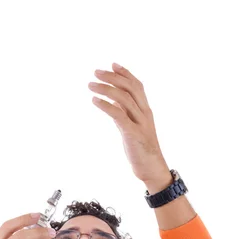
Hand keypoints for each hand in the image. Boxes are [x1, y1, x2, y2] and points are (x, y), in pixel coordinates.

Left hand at [88, 63, 168, 182]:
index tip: (113, 64)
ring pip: (124, 98)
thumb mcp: (133, 128)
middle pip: (130, 88)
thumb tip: (113, 101)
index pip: (137, 86)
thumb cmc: (141, 150)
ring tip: (91, 85)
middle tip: (96, 72)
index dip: (126, 73)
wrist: (152, 169)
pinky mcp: (133, 134)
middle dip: (112, 77)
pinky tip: (95, 101)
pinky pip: (119, 115)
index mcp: (145, 111)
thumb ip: (125, 114)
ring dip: (105, 89)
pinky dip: (106, 105)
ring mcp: (140, 123)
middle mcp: (144, 114)